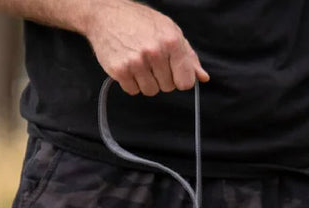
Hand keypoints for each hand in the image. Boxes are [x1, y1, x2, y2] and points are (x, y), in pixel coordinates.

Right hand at [85, 0, 209, 95]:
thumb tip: (202, 77)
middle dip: (162, 78)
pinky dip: (131, 82)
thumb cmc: (141, 22)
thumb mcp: (170, 31)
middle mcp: (155, 52)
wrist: (106, 15)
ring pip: (150, 91)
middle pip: (168, 87)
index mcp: (172, 42)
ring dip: (146, 81)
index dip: (180, 79)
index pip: (186, 82)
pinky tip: (128, 65)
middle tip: (152, 62)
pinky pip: (132, 90)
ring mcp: (136, 62)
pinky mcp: (119, 70)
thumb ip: (188, 56)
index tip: (173, 71)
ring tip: (140, 63)